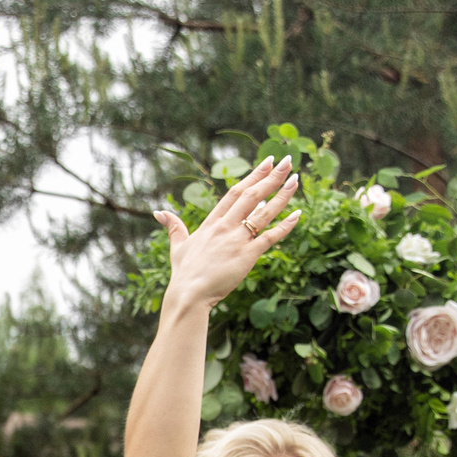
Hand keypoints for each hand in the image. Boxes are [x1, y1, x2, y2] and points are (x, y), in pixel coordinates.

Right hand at [154, 155, 302, 312]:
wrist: (188, 294)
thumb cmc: (184, 273)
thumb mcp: (178, 246)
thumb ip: (173, 227)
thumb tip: (159, 212)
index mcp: (212, 222)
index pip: (236, 192)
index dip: (253, 175)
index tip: (268, 163)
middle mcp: (226, 226)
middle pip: (252, 195)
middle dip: (272, 177)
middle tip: (288, 161)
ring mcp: (237, 240)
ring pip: (264, 212)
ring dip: (282, 195)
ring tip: (296, 179)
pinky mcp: (247, 256)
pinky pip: (270, 237)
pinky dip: (285, 225)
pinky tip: (297, 214)